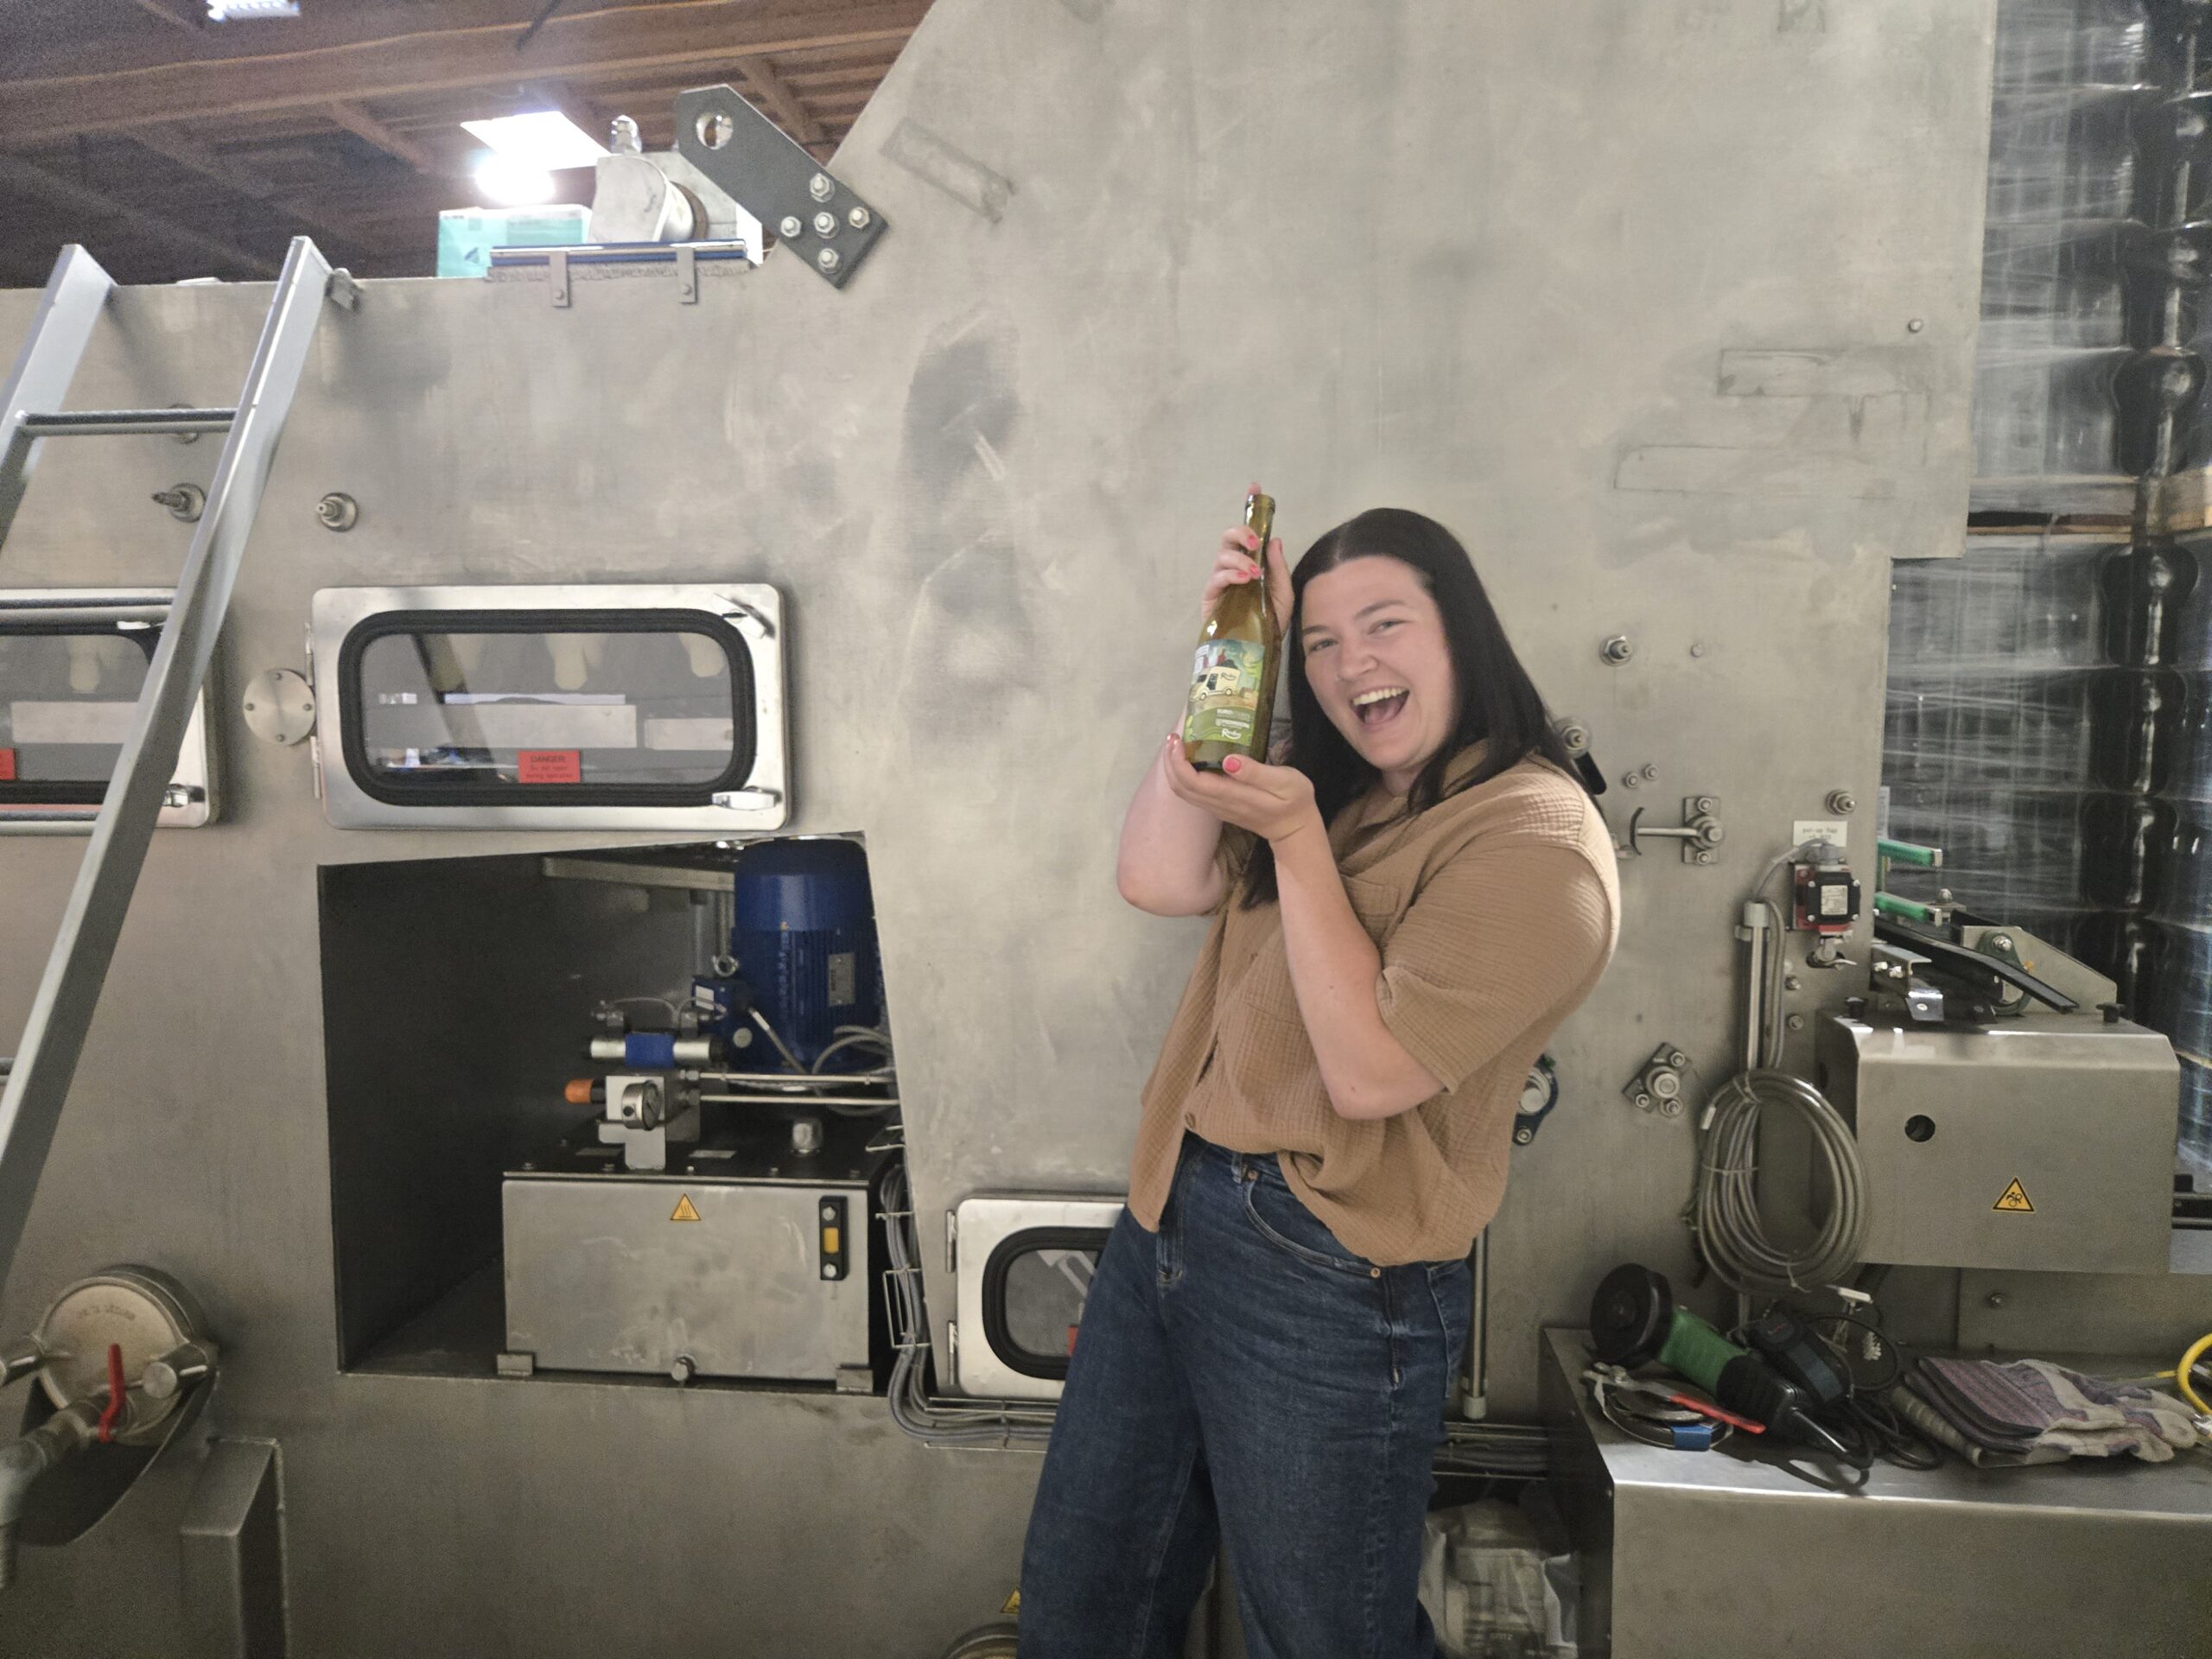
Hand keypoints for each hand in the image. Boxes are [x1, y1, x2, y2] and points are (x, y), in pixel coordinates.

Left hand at [1160, 736, 1319, 844]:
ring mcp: (1217, 809)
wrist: (1294, 829)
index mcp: (1234, 796)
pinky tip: (1188, 758)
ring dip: (1173, 768)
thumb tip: (1227, 760)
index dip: (1179, 762)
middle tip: (1173, 737)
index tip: (1179, 739)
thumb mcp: (1285, 782)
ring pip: (1183, 792)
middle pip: (1181, 787)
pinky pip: (1192, 793)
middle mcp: (1219, 805)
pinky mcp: (1218, 808)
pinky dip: (1182, 775)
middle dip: (1171, 762)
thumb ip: (1256, 772)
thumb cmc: (1294, 800)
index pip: (1194, 782)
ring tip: (1175, 745)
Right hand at [1199, 483, 1292, 634]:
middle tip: (1255, 543)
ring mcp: (1221, 582)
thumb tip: (1274, 540)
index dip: (1250, 510)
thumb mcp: (1284, 596)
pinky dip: (1230, 574)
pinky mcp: (1210, 597)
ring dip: (1239, 559)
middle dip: (1241, 533)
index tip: (1255, 488)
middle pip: (1228, 538)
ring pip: (1222, 555)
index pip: (1249, 534)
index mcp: (1252, 564)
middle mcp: (1234, 569)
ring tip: (1253, 574)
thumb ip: (1278, 569)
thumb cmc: (1269, 624)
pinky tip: (1243, 580)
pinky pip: (1216, 577)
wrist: (1255, 653)